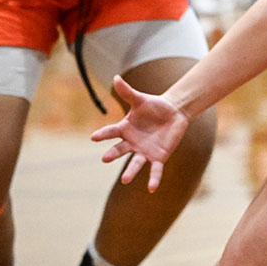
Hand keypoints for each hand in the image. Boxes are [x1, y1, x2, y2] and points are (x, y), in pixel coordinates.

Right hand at [90, 76, 189, 190]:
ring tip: (125, 180)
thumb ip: (128, 92)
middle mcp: (132, 143)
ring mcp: (144, 151)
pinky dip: (153, 179)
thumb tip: (116, 77)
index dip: (103, 134)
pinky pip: (155, 170)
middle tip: (104, 158)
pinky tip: (152, 188)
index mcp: (125, 129)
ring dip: (130, 172)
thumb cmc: (154, 105)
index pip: (111, 132)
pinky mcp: (158, 157)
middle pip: (120, 150)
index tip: (93, 137)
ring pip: (135, 163)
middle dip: (113, 154)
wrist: (173, 112)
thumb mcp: (141, 99)